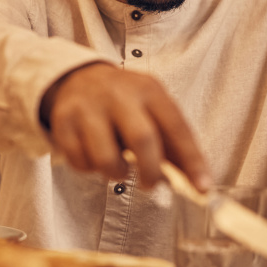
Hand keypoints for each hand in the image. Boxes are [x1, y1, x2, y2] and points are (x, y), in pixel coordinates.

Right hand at [40, 63, 209, 190]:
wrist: (78, 78)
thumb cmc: (125, 103)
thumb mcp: (154, 111)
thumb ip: (175, 146)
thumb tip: (200, 184)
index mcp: (149, 90)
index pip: (176, 127)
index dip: (192, 160)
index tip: (203, 188)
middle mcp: (118, 95)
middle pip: (141, 139)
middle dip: (150, 172)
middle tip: (150, 185)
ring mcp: (87, 107)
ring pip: (105, 158)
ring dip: (115, 173)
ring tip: (117, 166)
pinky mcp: (63, 122)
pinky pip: (79, 162)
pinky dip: (89, 169)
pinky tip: (93, 155)